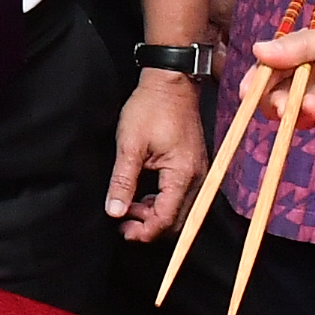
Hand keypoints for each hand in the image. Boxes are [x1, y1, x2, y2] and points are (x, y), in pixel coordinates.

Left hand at [104, 70, 206, 238]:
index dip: (144, 232)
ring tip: (129, 207)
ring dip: (154, 215)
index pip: (166, 219)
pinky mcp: (194, 166)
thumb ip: (122, 181)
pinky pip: (181, 196)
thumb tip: (114, 211)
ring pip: (180, 210)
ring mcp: (199, 172)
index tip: (122, 231)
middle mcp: (198, 178)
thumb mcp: (130, 145)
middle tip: (123, 223)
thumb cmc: (151, 108)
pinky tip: (143, 196)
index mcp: (182, 175)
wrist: (171, 82)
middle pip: (177, 221)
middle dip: (149, 227)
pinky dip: (162, 202)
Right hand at [258, 10, 314, 137]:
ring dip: (300, 113)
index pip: (274, 71)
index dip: (258, 81)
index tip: (248, 91)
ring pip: (303, 116)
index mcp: (309, 56)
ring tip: (312, 105)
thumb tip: (258, 50)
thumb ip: (299, 47)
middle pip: (282, 98)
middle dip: (275, 103)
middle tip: (279, 103)